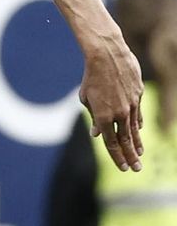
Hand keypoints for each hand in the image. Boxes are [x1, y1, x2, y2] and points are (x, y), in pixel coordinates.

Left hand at [78, 28, 144, 170]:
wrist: (108, 55)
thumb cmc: (91, 77)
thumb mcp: (86, 98)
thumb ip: (94, 117)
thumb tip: (98, 134)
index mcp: (104, 116)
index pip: (111, 142)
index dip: (116, 156)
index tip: (122, 168)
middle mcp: (120, 113)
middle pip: (126, 140)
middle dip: (131, 157)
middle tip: (136, 169)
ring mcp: (132, 105)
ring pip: (134, 129)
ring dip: (137, 144)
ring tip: (140, 156)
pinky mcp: (139, 96)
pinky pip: (138, 114)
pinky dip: (138, 125)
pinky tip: (138, 133)